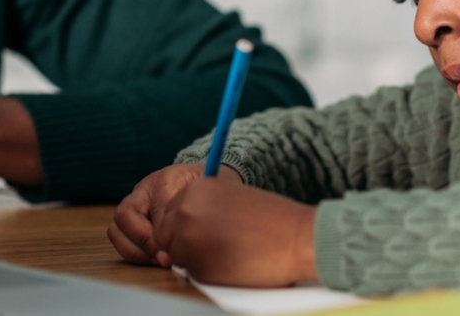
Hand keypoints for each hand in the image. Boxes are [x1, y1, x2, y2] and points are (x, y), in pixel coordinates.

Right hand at [108, 163, 240, 264]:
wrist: (202, 181)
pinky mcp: (131, 221)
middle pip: (124, 215)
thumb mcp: (211, 187)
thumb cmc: (208, 185)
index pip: (155, 204)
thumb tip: (182, 233)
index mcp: (165, 178)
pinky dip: (135, 253)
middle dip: (143, 240)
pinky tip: (156, 259)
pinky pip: (120, 239)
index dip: (163, 228)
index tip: (176, 245)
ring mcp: (134, 205)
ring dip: (135, 250)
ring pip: (117, 229)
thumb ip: (200, 203)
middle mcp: (143, 190)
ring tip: (159, 260)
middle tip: (164, 257)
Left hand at [153, 178, 316, 286]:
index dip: (185, 224)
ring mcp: (187, 238)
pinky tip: (229, 263)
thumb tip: (185, 223)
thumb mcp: (232, 198)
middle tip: (212, 245)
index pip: (170, 211)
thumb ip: (205, 206)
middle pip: (165, 233)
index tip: (203, 231)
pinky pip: (188, 271)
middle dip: (183, 241)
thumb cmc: (271, 219)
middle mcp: (185, 210)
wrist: (295, 238)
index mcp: (195, 188)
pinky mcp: (196, 265)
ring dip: (193, 257)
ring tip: (225, 252)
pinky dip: (204, 271)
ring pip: (175, 254)